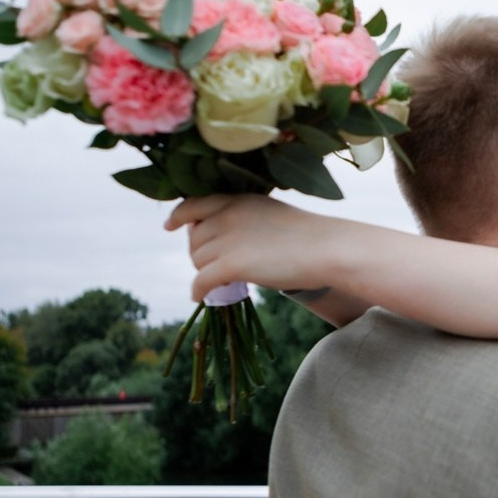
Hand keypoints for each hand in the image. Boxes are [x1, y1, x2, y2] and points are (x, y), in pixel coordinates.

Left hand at [164, 194, 336, 301]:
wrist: (327, 249)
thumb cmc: (309, 236)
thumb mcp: (270, 215)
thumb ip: (245, 220)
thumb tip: (224, 241)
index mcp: (237, 199)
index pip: (194, 204)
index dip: (179, 216)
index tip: (171, 226)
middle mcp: (227, 215)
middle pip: (195, 240)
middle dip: (201, 254)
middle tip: (218, 268)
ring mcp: (228, 239)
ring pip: (198, 261)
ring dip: (205, 273)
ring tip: (222, 282)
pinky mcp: (232, 264)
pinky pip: (202, 280)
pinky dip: (198, 290)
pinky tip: (200, 297)